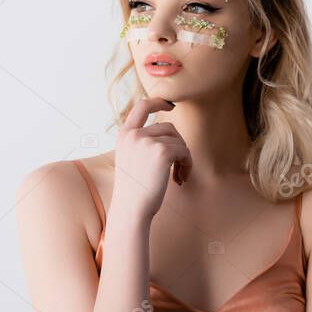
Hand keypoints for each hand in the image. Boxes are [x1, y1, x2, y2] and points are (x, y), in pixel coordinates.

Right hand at [112, 97, 192, 219]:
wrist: (131, 209)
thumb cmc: (134, 190)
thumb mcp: (130, 158)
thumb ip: (141, 142)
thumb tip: (168, 132)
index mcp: (124, 135)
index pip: (142, 106)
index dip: (158, 102)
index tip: (170, 104)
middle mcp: (134, 134)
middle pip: (169, 128)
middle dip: (178, 146)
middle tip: (178, 168)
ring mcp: (147, 141)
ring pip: (178, 140)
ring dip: (183, 158)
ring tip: (178, 176)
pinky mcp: (162, 152)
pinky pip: (184, 152)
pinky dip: (187, 165)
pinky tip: (179, 179)